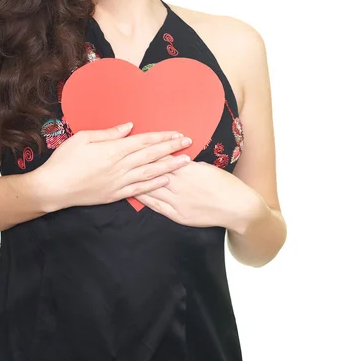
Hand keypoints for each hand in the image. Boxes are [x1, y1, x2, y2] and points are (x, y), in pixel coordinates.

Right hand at [34, 122, 192, 210]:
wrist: (53, 188)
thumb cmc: (65, 160)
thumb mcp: (83, 138)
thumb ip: (109, 133)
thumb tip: (129, 126)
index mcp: (113, 150)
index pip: (144, 141)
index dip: (162, 137)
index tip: (177, 134)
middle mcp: (120, 167)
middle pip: (151, 155)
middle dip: (172, 148)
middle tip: (189, 143)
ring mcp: (119, 182)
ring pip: (150, 172)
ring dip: (169, 166)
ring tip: (186, 161)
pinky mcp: (115, 195)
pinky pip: (140, 189)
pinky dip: (154, 184)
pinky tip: (166, 180)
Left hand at [134, 160, 260, 231]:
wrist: (238, 207)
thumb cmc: (226, 184)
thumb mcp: (208, 167)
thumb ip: (190, 164)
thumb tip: (177, 159)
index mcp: (188, 170)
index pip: (164, 158)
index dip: (149, 152)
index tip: (137, 146)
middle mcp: (180, 185)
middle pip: (154, 172)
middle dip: (138, 165)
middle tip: (123, 157)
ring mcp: (178, 201)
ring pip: (152, 189)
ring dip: (137, 181)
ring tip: (122, 175)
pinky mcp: (178, 215)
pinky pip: (157, 206)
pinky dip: (145, 199)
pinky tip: (135, 194)